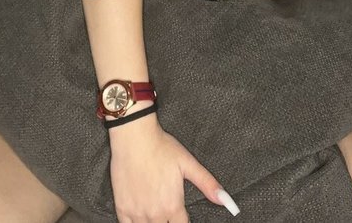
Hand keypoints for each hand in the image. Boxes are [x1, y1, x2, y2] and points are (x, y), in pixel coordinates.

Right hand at [110, 117, 238, 220]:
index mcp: (173, 206)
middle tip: (168, 215)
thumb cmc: (162, 147)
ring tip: (157, 217)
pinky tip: (140, 222)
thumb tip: (229, 203)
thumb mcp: (188, 164)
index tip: (181, 218)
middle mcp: (156, 214)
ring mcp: (137, 213)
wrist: (134, 137)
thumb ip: (208, 184)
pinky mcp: (122, 208)